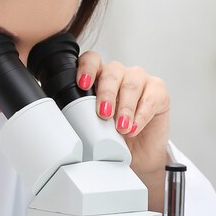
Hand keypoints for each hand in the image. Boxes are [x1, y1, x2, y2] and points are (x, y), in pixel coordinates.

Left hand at [76, 51, 169, 210]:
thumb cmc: (110, 135)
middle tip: (103, 114)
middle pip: (111, 72)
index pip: (91, 60)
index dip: (86, 69)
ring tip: (120, 128)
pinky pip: (151, 97)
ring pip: (131, 84)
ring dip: (124, 107)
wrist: (135, 154)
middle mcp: (119, 74)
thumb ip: (78, 112)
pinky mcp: (158, 92)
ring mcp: (140, 80)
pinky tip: (134, 127)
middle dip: (105, 94)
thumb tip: (57, 117)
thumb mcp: (90, 123)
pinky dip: (141, 114)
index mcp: (98, 76)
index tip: (81, 84)